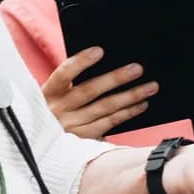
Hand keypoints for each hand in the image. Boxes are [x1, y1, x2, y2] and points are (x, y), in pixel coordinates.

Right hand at [42, 47, 156, 138]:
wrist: (44, 142)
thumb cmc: (55, 108)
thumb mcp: (55, 94)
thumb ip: (74, 80)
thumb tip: (107, 59)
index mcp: (49, 92)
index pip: (64, 74)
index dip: (81, 62)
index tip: (100, 50)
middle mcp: (58, 110)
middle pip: (90, 91)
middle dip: (115, 79)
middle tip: (138, 68)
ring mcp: (71, 127)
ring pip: (104, 108)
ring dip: (130, 96)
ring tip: (150, 87)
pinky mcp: (83, 139)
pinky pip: (109, 123)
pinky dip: (127, 113)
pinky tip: (141, 104)